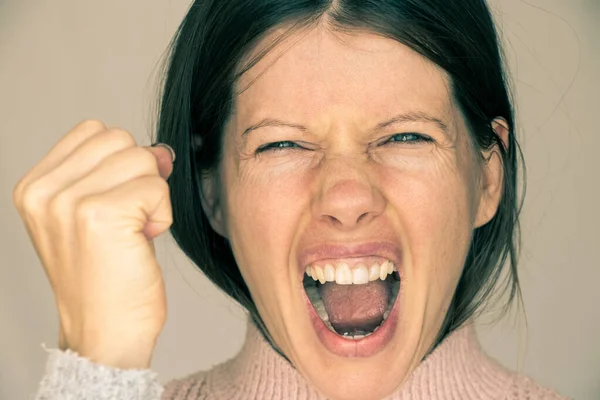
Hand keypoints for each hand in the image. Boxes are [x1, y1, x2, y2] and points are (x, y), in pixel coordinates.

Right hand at [12, 120, 174, 368]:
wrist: (105, 333)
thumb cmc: (107, 277)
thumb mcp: (98, 214)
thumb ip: (119, 173)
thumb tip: (160, 149)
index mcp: (35, 187)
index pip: (95, 130)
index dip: (122, 160)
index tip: (120, 200)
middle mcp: (44, 191)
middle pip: (122, 140)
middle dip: (140, 177)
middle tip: (127, 222)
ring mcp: (68, 202)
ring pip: (143, 159)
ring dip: (152, 197)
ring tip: (133, 233)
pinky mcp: (100, 215)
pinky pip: (156, 187)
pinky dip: (161, 214)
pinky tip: (143, 241)